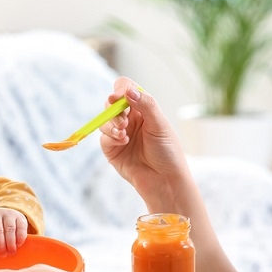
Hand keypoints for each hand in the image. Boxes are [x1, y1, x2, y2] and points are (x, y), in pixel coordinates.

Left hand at [0, 208, 28, 254]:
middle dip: (1, 244)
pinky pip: (21, 227)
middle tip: (3, 254)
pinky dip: (20, 237)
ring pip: (10, 229)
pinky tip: (19, 244)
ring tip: (11, 252)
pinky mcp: (19, 217)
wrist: (3, 217)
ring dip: (11, 242)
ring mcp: (8, 214)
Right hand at [99, 76, 189, 201]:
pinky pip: (103, 137)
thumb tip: (129, 90)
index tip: (118, 97)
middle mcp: (130, 119)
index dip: (120, 90)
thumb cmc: (167, 152)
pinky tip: (123, 142)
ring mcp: (120, 134)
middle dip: (114, 110)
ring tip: (123, 134)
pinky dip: (111, 137)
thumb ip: (146, 105)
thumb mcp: (159, 125)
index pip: (126, 90)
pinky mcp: (112, 149)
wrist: (164, 181)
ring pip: (105, 120)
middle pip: (111, 104)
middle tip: (123, 120)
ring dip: (111, 124)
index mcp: (143, 109)